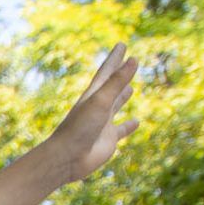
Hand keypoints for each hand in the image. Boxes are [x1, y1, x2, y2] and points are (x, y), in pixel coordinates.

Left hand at [42, 44, 138, 183]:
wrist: (67, 158)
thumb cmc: (79, 128)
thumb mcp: (100, 101)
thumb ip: (117, 82)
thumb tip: (134, 59)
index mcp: (93, 95)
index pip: (106, 72)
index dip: (115, 59)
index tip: (121, 45)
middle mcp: (98, 107)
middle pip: (112, 86)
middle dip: (119, 73)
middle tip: (127, 61)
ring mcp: (103, 124)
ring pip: (116, 106)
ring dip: (122, 96)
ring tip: (131, 88)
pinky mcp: (108, 140)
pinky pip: (121, 131)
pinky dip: (129, 126)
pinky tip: (136, 122)